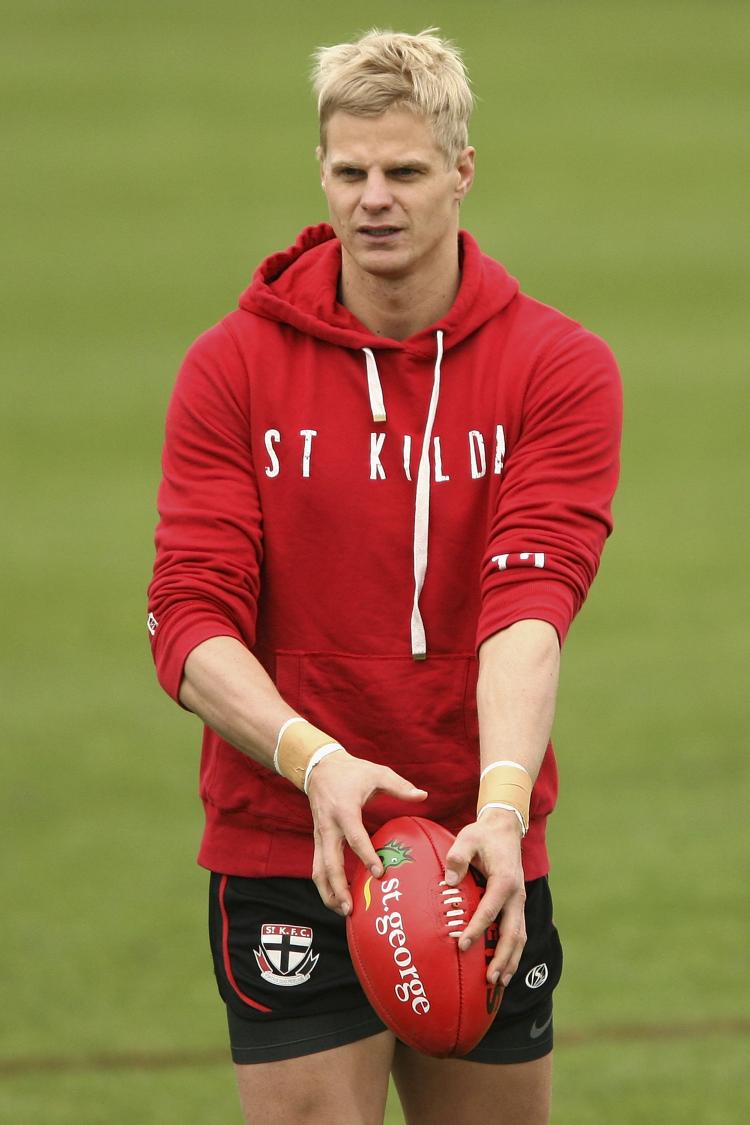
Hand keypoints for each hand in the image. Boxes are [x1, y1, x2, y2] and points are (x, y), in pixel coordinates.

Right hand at [306, 749, 426, 916]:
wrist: (319, 767)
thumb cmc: (352, 771)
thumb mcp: (376, 773)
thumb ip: (400, 786)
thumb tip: (424, 795)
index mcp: (344, 810)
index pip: (355, 838)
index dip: (366, 856)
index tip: (379, 873)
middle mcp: (328, 827)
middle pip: (329, 863)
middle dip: (339, 887)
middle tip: (352, 908)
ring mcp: (320, 835)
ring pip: (318, 870)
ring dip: (328, 892)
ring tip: (344, 911)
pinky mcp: (318, 840)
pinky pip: (318, 866)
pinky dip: (325, 885)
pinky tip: (338, 898)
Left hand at [444, 808, 525, 987]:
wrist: (505, 829)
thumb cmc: (482, 835)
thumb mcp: (467, 838)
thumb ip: (457, 857)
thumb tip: (449, 881)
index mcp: (504, 880)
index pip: (490, 910)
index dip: (477, 929)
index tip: (462, 945)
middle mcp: (516, 894)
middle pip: (513, 932)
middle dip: (502, 957)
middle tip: (489, 978)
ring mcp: (519, 902)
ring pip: (519, 937)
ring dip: (510, 960)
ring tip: (498, 983)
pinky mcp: (517, 905)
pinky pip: (518, 933)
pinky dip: (513, 953)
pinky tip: (503, 969)